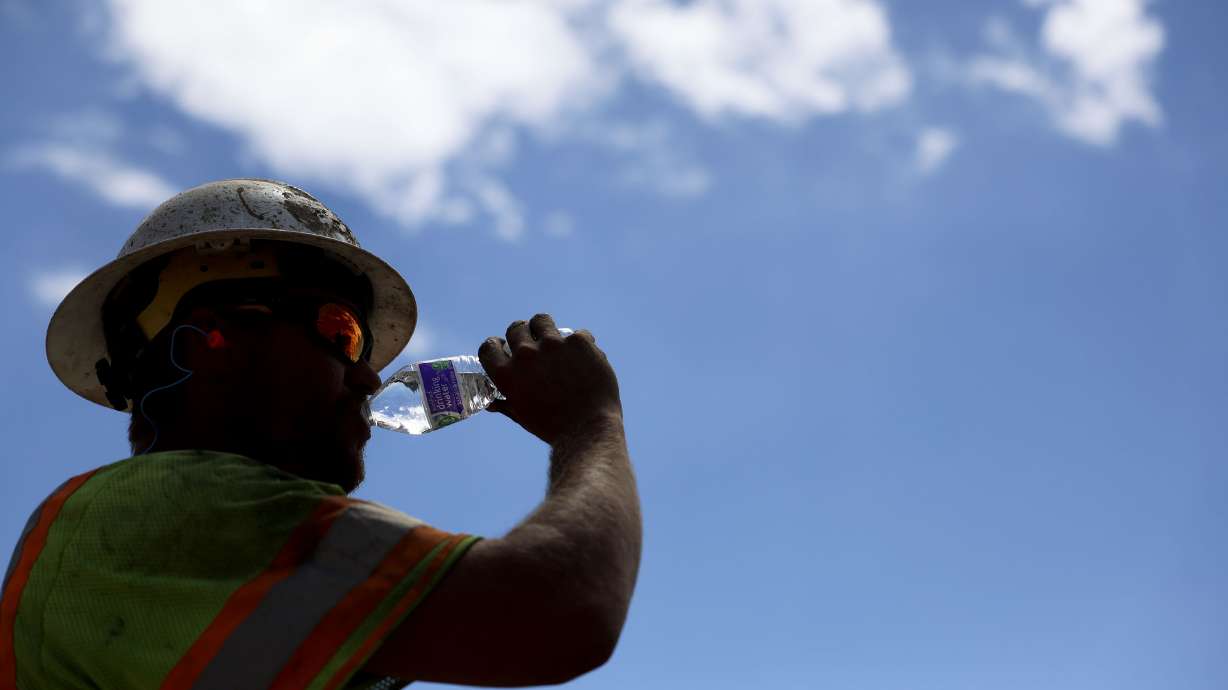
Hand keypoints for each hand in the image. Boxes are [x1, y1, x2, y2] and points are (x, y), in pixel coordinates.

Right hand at [478, 314, 621, 445]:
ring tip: (553, 339)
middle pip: (516, 329)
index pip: (489, 347)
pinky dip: (579, 345)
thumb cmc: (552, 427)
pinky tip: (582, 358)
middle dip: (522, 334)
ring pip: (541, 320)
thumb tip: (491, 404)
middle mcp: (526, 355)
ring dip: (545, 328)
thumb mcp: (523, 416)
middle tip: (532, 342)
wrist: (588, 429)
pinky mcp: (578, 342)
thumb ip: (505, 404)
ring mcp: (553, 345)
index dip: (496, 345)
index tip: (504, 347)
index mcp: (507, 374)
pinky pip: (576, 334)